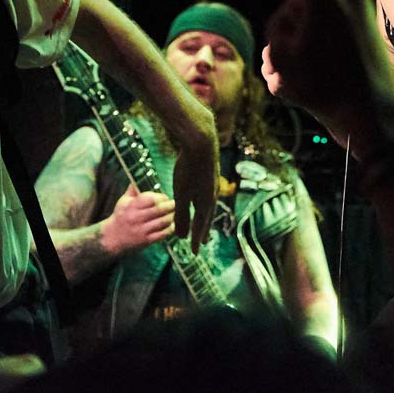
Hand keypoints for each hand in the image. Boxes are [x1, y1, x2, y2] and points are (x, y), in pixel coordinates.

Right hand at [100, 184, 175, 255]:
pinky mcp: (146, 241)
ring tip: (176, 212)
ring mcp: (142, 230)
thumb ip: (133, 189)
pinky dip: (170, 228)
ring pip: (162, 222)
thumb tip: (140, 174)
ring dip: (172, 216)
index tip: (165, 197)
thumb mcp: (123, 201)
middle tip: (176, 203)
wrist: (113, 238)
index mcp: (131, 206)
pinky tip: (173, 224)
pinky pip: (162, 234)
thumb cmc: (120, 216)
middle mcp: (136, 218)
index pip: (150, 199)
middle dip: (170, 206)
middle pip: (158, 210)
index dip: (161, 197)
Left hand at [167, 110, 217, 250]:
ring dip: (205, 216)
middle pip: (207, 217)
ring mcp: (213, 183)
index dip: (196, 240)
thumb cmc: (189, 169)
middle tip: (203, 241)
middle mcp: (212, 195)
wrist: (201, 141)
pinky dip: (205, 202)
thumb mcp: (181, 195)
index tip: (195, 252)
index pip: (200, 227)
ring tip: (203, 221)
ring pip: (209, 205)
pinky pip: (208, 193)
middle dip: (203, 230)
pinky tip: (202, 196)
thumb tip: (180, 236)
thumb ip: (181, 215)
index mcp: (205, 203)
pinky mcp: (211, 172)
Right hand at [249, 0, 393, 142]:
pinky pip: (331, 19)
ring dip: (301, 37)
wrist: (375, 116)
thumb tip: (289, 21)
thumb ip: (277, 28)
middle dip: (286, 25)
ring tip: (305, 75)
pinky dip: (319, 40)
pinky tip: (318, 72)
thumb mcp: (282, 60)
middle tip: (291, 62)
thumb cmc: (326, 90)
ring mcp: (357, 3)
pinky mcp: (365, 19)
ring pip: (311, 11)